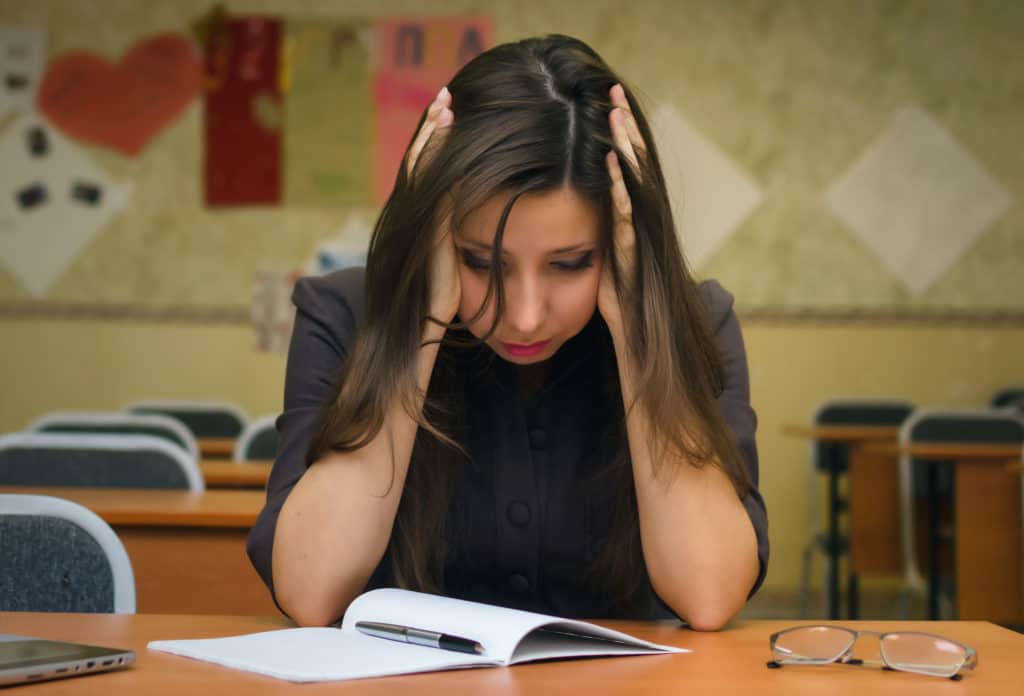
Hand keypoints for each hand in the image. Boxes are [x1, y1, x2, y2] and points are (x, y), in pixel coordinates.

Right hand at [406, 87, 460, 324]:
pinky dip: (436, 163)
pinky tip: (447, 138)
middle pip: (425, 172)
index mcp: (431, 244)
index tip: (453, 122)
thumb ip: (459, 274)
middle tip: (447, 97)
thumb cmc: (430, 342)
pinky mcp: (429, 244)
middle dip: (435, 135)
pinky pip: (433, 194)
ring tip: (446, 105)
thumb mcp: (451, 297)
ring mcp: (421, 239)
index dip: (439, 154)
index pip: (435, 187)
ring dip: (434, 139)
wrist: (409, 363)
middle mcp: (422, 236)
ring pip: (424, 177)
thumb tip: (475, 264)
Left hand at [598, 83, 645, 336]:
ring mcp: (637, 245)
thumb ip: (601, 246)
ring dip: (624, 152)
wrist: (646, 358)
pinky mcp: (631, 261)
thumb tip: (585, 229)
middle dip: (623, 132)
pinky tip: (612, 168)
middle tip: (612, 92)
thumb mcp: (607, 275)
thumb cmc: (624, 319)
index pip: (623, 175)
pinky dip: (620, 193)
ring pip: (633, 189)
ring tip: (615, 115)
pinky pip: (626, 222)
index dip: (616, 141)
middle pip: (633, 171)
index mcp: (628, 229)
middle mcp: (636, 231)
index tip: (607, 106)